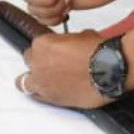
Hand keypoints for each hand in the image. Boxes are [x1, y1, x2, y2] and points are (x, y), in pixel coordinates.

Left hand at [19, 28, 133, 108]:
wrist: (108, 70)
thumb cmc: (98, 51)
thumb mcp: (82, 34)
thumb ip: (68, 39)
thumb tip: (72, 42)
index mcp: (43, 44)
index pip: (37, 44)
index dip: (47, 47)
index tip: (55, 50)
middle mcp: (37, 63)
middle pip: (29, 60)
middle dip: (40, 61)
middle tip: (53, 63)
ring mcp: (42, 82)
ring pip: (25, 81)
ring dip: (34, 78)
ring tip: (45, 78)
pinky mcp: (50, 98)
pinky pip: (36, 95)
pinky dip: (41, 92)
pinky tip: (50, 89)